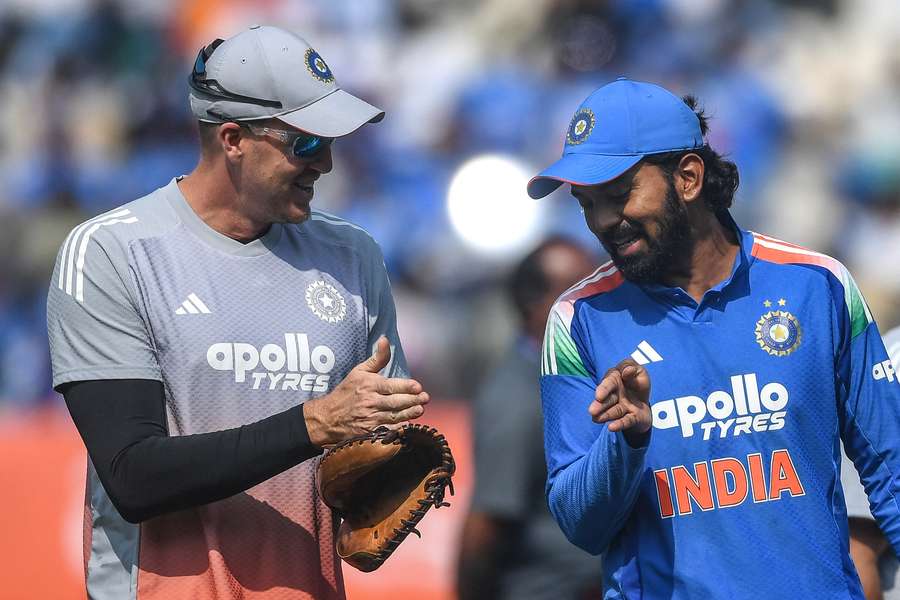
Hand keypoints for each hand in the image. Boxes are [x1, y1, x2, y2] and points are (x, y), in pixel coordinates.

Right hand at [303, 336, 428, 446]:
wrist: (328, 417)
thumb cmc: (346, 392)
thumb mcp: (359, 371)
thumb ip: (377, 358)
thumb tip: (385, 340)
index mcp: (369, 385)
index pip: (391, 386)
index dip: (406, 387)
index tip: (418, 387)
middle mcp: (370, 402)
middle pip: (396, 402)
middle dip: (412, 400)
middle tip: (425, 398)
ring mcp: (370, 418)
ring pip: (394, 416)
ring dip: (409, 413)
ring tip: (420, 410)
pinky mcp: (369, 432)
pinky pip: (387, 430)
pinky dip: (398, 428)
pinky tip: (408, 425)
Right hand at [589, 359, 650, 441]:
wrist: (645, 398)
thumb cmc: (637, 380)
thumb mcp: (638, 370)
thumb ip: (631, 368)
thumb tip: (626, 371)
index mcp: (615, 380)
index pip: (609, 383)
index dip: (603, 390)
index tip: (598, 396)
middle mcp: (616, 395)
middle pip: (607, 400)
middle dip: (600, 405)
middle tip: (592, 411)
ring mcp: (623, 407)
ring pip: (614, 411)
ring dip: (606, 415)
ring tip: (596, 419)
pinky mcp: (632, 418)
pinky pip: (627, 421)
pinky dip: (620, 424)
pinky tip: (611, 428)